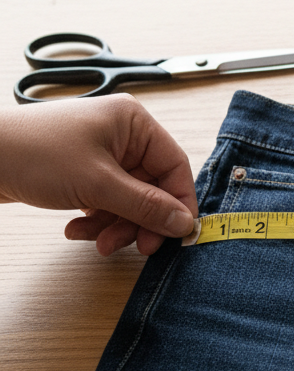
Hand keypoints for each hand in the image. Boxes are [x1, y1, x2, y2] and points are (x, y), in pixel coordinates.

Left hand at [0, 95, 196, 255]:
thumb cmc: (32, 153)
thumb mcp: (98, 183)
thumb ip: (146, 206)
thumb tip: (183, 223)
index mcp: (134, 123)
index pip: (174, 167)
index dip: (179, 203)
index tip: (176, 235)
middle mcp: (122, 136)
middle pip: (152, 189)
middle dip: (140, 221)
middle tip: (135, 246)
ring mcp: (101, 155)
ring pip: (129, 201)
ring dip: (115, 226)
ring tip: (96, 241)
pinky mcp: (83, 172)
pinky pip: (106, 202)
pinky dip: (96, 220)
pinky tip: (75, 229)